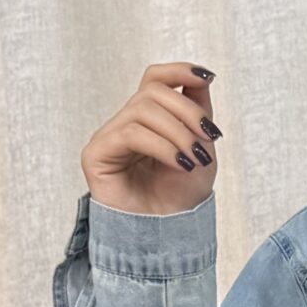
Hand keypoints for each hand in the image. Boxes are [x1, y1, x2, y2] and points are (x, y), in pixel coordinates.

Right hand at [80, 60, 221, 215]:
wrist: (168, 235)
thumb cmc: (181, 196)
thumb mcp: (201, 148)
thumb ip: (199, 111)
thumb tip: (200, 77)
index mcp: (150, 119)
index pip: (156, 79)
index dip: (179, 71)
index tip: (207, 77)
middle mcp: (127, 123)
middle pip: (154, 92)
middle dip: (188, 111)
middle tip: (209, 138)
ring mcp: (110, 136)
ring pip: (144, 110)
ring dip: (178, 133)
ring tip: (193, 159)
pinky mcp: (97, 153)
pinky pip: (130, 133)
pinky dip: (162, 146)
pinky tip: (179, 164)